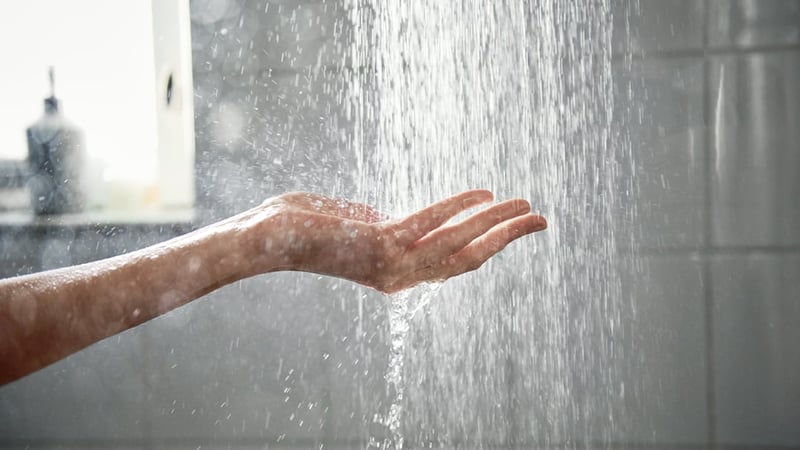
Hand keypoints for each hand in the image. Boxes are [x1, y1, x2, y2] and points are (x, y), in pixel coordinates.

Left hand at [234, 190, 546, 292]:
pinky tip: (485, 194)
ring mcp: (392, 263)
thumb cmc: (305, 228)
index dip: (489, 245)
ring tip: (526, 206)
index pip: (454, 262)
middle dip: (507, 239)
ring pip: (458, 244)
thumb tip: (406, 220)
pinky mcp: (380, 243)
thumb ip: (386, 226)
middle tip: (541, 220)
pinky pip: (430, 223)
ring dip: (496, 224)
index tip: (514, 227)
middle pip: (468, 259)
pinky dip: (460, 207)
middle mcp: (401, 276)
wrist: (264, 239)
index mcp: (397, 274)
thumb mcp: (356, 227)